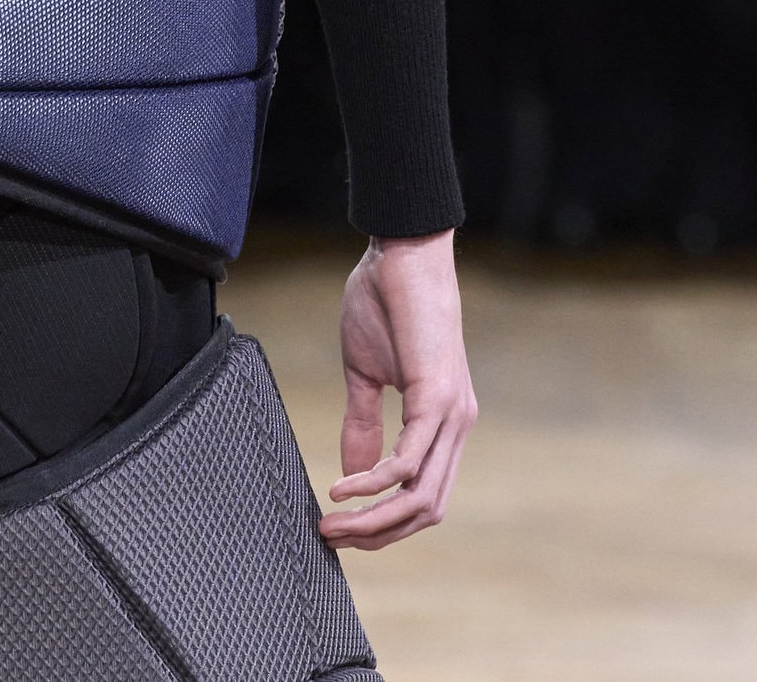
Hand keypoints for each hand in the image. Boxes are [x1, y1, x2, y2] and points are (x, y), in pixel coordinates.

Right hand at [320, 230, 475, 548]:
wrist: (403, 251)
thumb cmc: (385, 301)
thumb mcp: (365, 373)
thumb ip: (361, 425)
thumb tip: (352, 477)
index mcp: (442, 422)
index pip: (423, 495)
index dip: (386, 522)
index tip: (343, 529)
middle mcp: (456, 426)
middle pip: (425, 510)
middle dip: (377, 533)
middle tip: (333, 537)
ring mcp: (451, 415)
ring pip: (421, 496)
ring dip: (376, 520)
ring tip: (334, 523)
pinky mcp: (436, 398)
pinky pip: (409, 461)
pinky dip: (374, 483)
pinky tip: (342, 485)